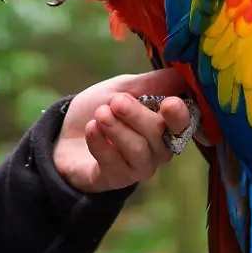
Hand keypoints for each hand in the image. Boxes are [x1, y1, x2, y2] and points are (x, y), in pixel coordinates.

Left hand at [54, 68, 195, 192]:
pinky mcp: (116, 180)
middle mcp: (159, 150)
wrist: (66, 132)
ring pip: (138, 151)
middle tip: (115, 102)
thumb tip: (182, 72)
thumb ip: (152, 82)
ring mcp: (139, 168)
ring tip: (100, 114)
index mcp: (166, 124)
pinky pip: (113, 163)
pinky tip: (90, 129)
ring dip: (116, 128)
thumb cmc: (102, 107)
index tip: (169, 104)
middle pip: (158, 134)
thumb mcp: (123, 87)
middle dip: (136, 115)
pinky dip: (99, 142)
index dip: (179, 115)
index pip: (184, 123)